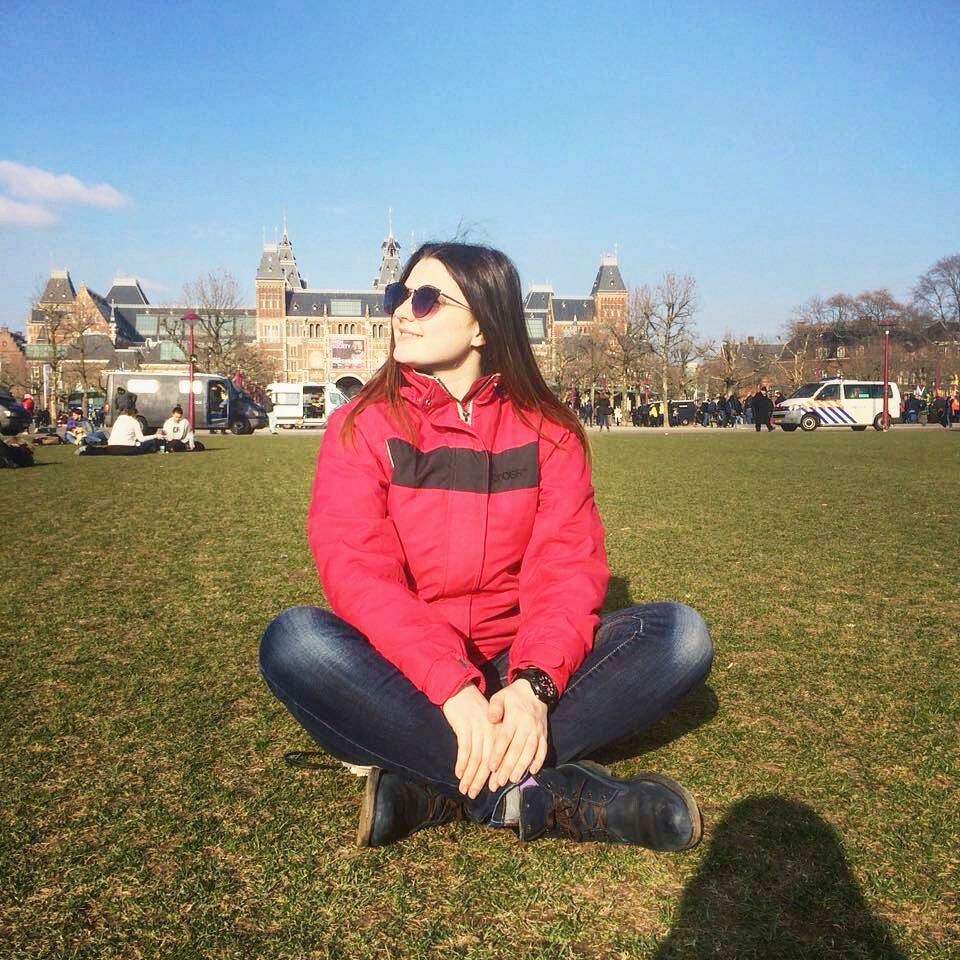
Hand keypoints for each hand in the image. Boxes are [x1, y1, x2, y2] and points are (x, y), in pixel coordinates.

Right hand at [441, 683, 497, 799]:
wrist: (461, 691)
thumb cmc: (474, 710)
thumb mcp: (487, 724)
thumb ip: (491, 741)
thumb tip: (491, 767)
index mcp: (499, 731)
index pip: (500, 758)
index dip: (495, 775)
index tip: (491, 789)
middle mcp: (491, 732)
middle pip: (488, 761)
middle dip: (481, 781)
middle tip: (474, 795)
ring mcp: (478, 729)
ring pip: (476, 758)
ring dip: (470, 776)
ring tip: (465, 789)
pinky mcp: (464, 726)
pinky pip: (464, 749)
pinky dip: (462, 763)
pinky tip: (458, 773)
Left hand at [486, 680, 548, 791]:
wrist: (535, 691)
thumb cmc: (513, 696)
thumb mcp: (501, 696)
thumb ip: (494, 707)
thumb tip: (491, 719)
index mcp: (514, 716)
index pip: (505, 737)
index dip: (499, 753)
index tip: (491, 767)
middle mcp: (527, 725)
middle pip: (517, 749)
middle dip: (508, 766)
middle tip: (499, 781)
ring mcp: (537, 731)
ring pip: (530, 752)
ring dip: (522, 767)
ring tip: (513, 780)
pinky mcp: (544, 734)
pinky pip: (543, 749)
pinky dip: (539, 761)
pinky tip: (533, 771)